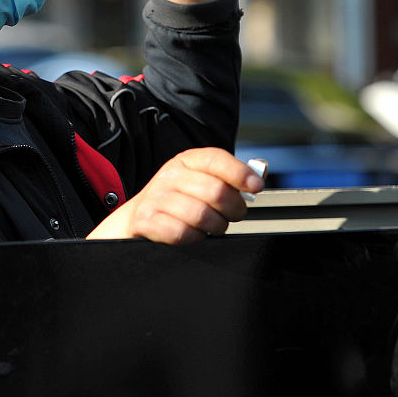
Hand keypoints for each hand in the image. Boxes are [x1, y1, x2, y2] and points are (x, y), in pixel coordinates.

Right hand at [87, 148, 261, 243]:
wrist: (137, 219)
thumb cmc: (178, 201)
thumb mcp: (201, 181)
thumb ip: (231, 176)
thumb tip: (261, 171)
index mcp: (186, 161)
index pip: (215, 158)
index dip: (239, 172)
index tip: (256, 187)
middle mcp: (169, 175)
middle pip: (215, 191)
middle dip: (234, 209)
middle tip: (233, 215)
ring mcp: (156, 197)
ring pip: (201, 215)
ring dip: (216, 226)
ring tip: (214, 226)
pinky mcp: (146, 220)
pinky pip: (182, 233)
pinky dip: (195, 238)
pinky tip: (194, 234)